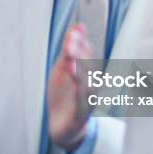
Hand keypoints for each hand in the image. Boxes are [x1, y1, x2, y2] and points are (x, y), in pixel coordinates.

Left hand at [47, 24, 94, 153]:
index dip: (81, 41)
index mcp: (87, 72)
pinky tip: (75, 85)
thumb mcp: (63, 69)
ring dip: (81, 72)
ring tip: (72, 61)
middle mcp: (91, 85)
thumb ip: (69, 49)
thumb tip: (78, 26)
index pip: (87, 52)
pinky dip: (79, 93)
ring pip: (88, 84)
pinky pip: (82, 104)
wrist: (62, 127)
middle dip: (80, 53)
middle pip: (89, 66)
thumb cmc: (64, 95)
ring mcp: (87, 100)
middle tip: (70, 42)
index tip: (76, 29)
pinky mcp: (80, 115)